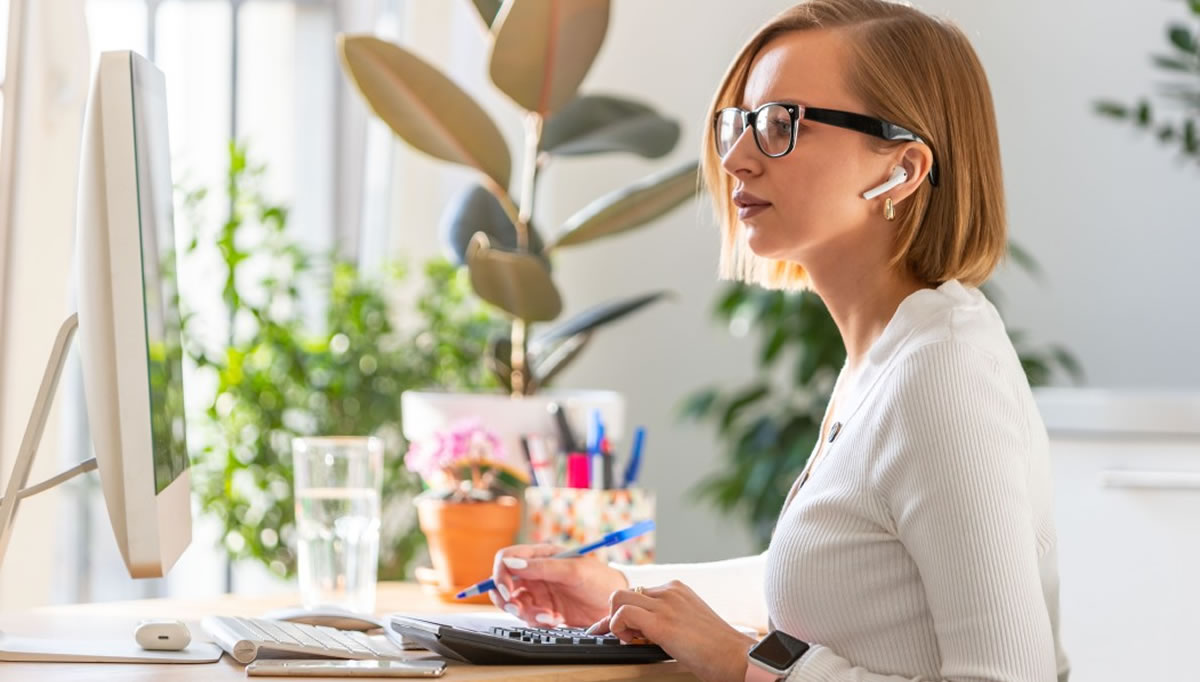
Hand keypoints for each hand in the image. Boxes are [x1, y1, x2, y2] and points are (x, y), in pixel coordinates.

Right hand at [489, 544, 628, 628]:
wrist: (616, 605)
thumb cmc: (599, 579)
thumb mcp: (573, 570)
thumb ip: (542, 567)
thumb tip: (511, 564)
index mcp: (540, 555)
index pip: (506, 558)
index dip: (500, 574)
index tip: (507, 591)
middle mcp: (536, 573)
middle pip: (503, 583)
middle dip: (506, 598)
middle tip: (519, 608)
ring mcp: (539, 592)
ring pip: (513, 603)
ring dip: (525, 612)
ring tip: (547, 616)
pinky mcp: (544, 610)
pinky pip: (528, 617)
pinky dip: (537, 621)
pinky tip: (555, 619)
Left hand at [586, 580, 756, 681]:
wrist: (735, 656)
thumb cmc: (716, 647)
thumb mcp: (689, 621)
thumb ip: (668, 617)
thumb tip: (642, 628)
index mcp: (677, 589)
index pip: (638, 592)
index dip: (627, 611)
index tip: (622, 628)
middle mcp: (669, 591)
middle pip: (624, 593)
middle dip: (616, 615)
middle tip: (626, 636)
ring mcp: (665, 605)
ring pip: (618, 599)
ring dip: (615, 621)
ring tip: (630, 640)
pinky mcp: (661, 623)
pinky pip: (622, 615)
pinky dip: (618, 628)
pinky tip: (630, 641)